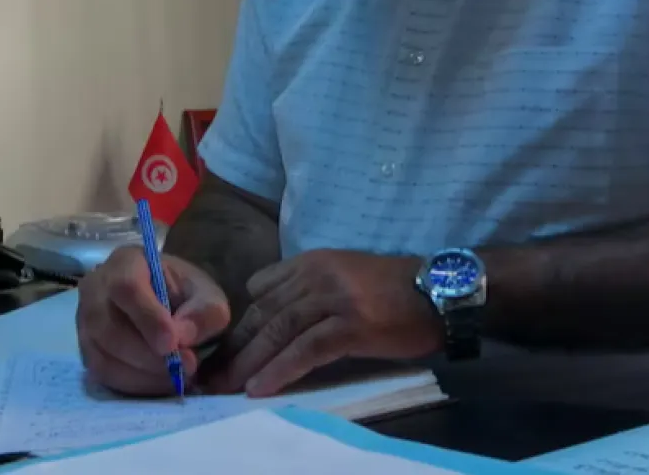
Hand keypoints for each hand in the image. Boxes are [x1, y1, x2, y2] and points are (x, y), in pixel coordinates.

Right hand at [75, 246, 230, 395]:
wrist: (169, 305)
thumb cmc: (186, 295)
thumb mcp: (208, 295)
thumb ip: (203, 312)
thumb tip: (181, 338)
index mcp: (125, 262)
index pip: (126, 288)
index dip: (148, 318)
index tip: (172, 344)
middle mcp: (95, 289)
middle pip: (109, 327)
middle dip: (148, 355)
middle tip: (185, 367)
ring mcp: (84, 322)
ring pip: (102, 355)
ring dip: (142, 374)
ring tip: (176, 377)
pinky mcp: (86, 350)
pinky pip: (102, 374)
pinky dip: (133, 384)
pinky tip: (159, 383)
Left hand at [205, 250, 442, 397]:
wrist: (438, 291)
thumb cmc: (393, 290)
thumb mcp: (343, 276)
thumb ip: (307, 290)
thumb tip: (271, 321)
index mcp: (311, 261)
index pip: (260, 291)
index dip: (238, 323)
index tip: (221, 350)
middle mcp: (317, 274)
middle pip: (263, 312)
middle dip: (234, 346)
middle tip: (209, 375)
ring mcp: (334, 298)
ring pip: (278, 331)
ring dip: (248, 362)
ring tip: (225, 386)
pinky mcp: (351, 325)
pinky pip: (305, 350)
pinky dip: (279, 369)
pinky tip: (260, 387)